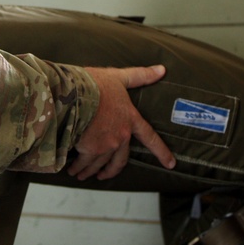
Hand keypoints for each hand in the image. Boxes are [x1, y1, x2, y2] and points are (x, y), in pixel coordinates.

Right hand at [68, 65, 176, 180]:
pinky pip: (85, 163)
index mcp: (131, 119)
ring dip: (90, 171)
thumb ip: (140, 75)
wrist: (75, 94)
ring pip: (100, 164)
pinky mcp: (90, 150)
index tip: (171, 164)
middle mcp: (121, 136)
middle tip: (103, 175)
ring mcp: (107, 144)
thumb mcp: (119, 77)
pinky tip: (72, 170)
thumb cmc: (95, 84)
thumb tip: (162, 69)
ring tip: (80, 174)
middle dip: (111, 170)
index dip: (162, 152)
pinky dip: (78, 168)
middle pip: (121, 160)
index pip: (150, 138)